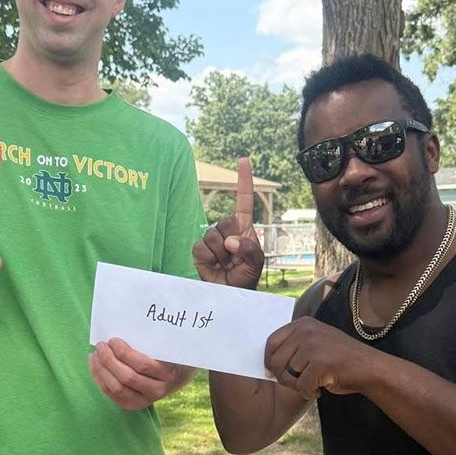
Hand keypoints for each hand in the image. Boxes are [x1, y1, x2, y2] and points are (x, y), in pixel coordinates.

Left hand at [89, 337, 187, 410]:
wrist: (175, 377)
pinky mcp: (132, 405)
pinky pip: (111, 394)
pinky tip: (95, 364)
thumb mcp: (164, 348)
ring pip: (116, 388)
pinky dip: (99, 378)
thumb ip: (149, 343)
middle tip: (101, 345)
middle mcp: (157, 390)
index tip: (113, 340)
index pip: (143, 365)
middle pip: (127, 378)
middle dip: (109, 360)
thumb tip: (119, 332)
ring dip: (101, 370)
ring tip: (95, 354)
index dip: (124, 353)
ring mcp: (144, 401)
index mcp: (167, 374)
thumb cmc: (165, 356)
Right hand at [193, 156, 263, 288]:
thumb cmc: (246, 276)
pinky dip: (209, 259)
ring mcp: (212, 239)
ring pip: (212, 235)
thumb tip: (230, 241)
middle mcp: (228, 230)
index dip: (244, 180)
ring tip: (226, 265)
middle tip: (235, 259)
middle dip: (231, 242)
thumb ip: (249, 249)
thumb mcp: (255, 262)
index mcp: (244, 228)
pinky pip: (201, 248)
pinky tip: (214, 267)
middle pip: (225, 222)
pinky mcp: (200, 250)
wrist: (230, 293)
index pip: (244, 200)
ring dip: (221, 254)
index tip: (244, 161)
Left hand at [265, 317, 373, 398]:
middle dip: (284, 378)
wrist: (369, 368)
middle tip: (299, 383)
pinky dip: (309, 393)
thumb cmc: (340, 360)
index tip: (274, 373)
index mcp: (303, 324)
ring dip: (298, 386)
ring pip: (287, 375)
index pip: (271, 342)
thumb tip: (269, 364)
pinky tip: (321, 389)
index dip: (269, 361)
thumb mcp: (315, 343)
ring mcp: (313, 346)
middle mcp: (306, 331)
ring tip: (313, 384)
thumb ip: (294, 347)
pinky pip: (302, 386)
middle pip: (276, 361)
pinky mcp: (320, 363)